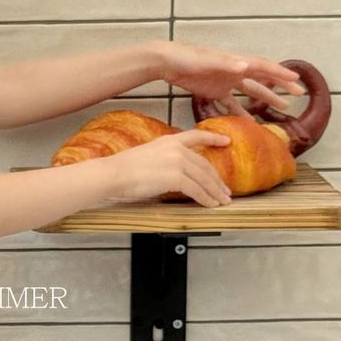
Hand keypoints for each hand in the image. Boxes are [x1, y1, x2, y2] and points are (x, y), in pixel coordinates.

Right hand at [103, 127, 234, 209]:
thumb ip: (164, 158)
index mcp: (169, 140)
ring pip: (204, 179)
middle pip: (205, 165)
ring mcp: (178, 162)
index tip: (226, 140)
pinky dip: (206, 199)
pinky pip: (197, 190)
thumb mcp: (147, 154)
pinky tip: (209, 205)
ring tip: (222, 200)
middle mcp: (177, 149)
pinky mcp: (176, 177)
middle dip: (217, 180)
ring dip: (215, 192)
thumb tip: (174, 170)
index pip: (196, 136)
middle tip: (225, 190)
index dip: (213, 138)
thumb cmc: (123, 168)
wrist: (114, 174)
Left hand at [155, 39, 305, 118]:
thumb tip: (245, 65)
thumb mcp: (206, 60)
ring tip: (283, 107)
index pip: (263, 67)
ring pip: (250, 91)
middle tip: (298, 94)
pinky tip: (248, 122)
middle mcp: (234, 71)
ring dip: (265, 99)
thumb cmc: (186, 57)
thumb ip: (226, 63)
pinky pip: (230, 103)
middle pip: (262, 79)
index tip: (297, 81)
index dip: (280, 73)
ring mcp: (225, 81)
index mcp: (235, 62)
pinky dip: (240, 112)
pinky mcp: (213, 90)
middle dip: (280, 86)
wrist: (166, 62)